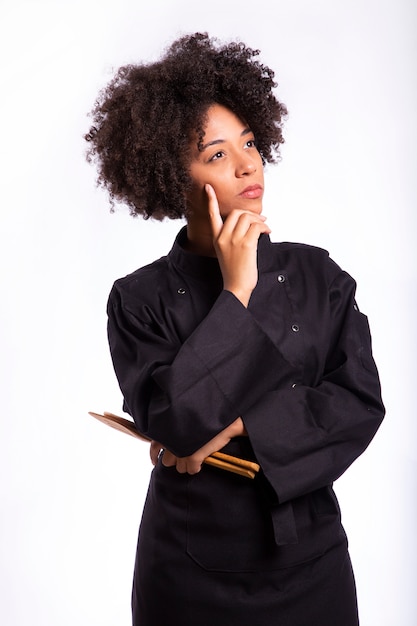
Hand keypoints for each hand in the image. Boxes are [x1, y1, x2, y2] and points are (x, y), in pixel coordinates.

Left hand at [162, 417, 246, 474]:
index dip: (153, 455)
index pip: (154, 446)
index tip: (154, 460)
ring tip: (193, 458)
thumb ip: (175, 429)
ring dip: (185, 465)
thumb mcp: (185, 420)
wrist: (224, 420)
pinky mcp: (193, 458)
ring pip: (179, 468)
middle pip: (167, 461)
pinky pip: (191, 471)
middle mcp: (172, 441)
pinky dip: (195, 468)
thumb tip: (170, 441)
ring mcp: (182, 451)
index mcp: (168, 430)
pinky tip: (200, 464)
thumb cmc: (206, 416)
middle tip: (183, 456)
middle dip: (174, 459)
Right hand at [206, 184, 270, 306]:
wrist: (236, 286)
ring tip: (265, 228)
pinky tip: (267, 232)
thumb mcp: (228, 252)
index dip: (210, 200)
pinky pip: (257, 226)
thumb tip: (250, 224)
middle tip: (260, 220)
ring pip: (247, 218)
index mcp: (216, 238)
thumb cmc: (235, 271)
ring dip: (259, 220)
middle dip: (250, 213)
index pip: (212, 215)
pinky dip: (264, 227)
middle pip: (236, 212)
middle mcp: (223, 237)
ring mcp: (233, 240)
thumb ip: (233, 237)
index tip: (208, 187)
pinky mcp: (246, 245)